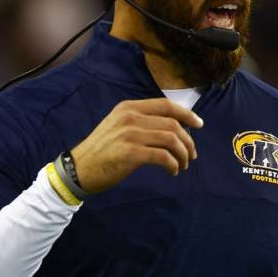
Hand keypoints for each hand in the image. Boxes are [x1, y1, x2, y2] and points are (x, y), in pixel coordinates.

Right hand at [70, 98, 203, 192]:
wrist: (78, 169)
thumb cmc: (101, 150)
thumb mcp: (118, 126)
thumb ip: (140, 122)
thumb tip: (172, 128)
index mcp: (129, 107)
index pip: (166, 105)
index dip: (186, 113)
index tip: (199, 124)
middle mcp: (130, 117)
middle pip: (172, 123)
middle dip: (187, 140)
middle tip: (192, 154)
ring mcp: (130, 134)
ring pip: (171, 139)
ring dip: (183, 153)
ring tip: (183, 164)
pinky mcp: (131, 153)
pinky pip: (163, 156)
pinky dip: (173, 164)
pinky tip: (173, 171)